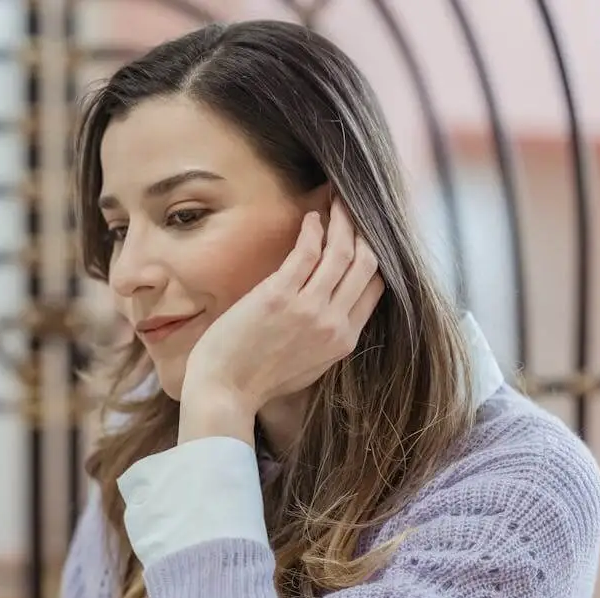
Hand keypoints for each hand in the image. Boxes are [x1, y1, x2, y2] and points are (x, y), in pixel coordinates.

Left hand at [179, 196, 383, 441]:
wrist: (225, 393)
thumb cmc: (256, 381)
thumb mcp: (307, 366)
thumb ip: (325, 338)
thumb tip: (331, 311)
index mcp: (343, 341)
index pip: (374, 289)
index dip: (372, 258)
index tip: (365, 237)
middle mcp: (333, 323)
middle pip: (365, 264)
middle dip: (362, 231)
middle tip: (354, 209)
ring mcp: (309, 309)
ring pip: (341, 252)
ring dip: (341, 221)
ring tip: (335, 201)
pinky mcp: (280, 296)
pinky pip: (307, 252)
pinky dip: (313, 230)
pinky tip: (311, 218)